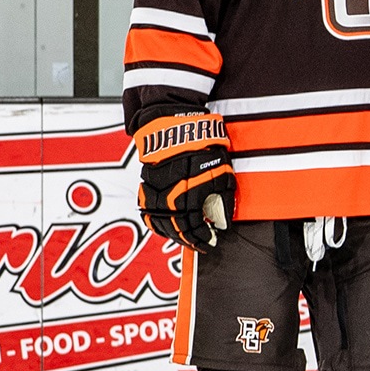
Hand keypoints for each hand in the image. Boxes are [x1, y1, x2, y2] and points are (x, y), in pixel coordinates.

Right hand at [134, 113, 236, 250]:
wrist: (176, 125)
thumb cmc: (203, 146)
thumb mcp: (223, 171)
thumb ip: (223, 199)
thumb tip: (221, 222)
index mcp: (190, 194)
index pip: (195, 226)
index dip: (202, 238)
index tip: (210, 242)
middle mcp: (170, 196)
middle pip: (177, 228)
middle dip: (188, 239)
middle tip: (198, 245)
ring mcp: (156, 191)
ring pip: (160, 222)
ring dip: (172, 234)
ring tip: (183, 239)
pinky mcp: (147, 185)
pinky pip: (149, 211)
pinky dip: (157, 222)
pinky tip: (165, 226)